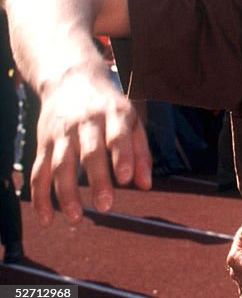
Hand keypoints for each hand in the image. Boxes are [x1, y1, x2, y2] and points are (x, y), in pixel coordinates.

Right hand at [31, 66, 150, 225]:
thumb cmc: (110, 106)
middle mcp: (86, 123)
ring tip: (77, 218)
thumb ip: (141, 152)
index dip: (122, 156)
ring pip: (61, 165)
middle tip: (106, 207)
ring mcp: (62, 133)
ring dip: (66, 193)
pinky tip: (48, 219)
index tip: (125, 179)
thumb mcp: (132, 119)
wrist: (72, 79)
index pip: (118, 135)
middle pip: (90, 153)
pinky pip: (39, 172)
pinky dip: (40, 197)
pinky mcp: (43, 144)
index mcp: (114, 114)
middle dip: (97, 180)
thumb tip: (146, 185)